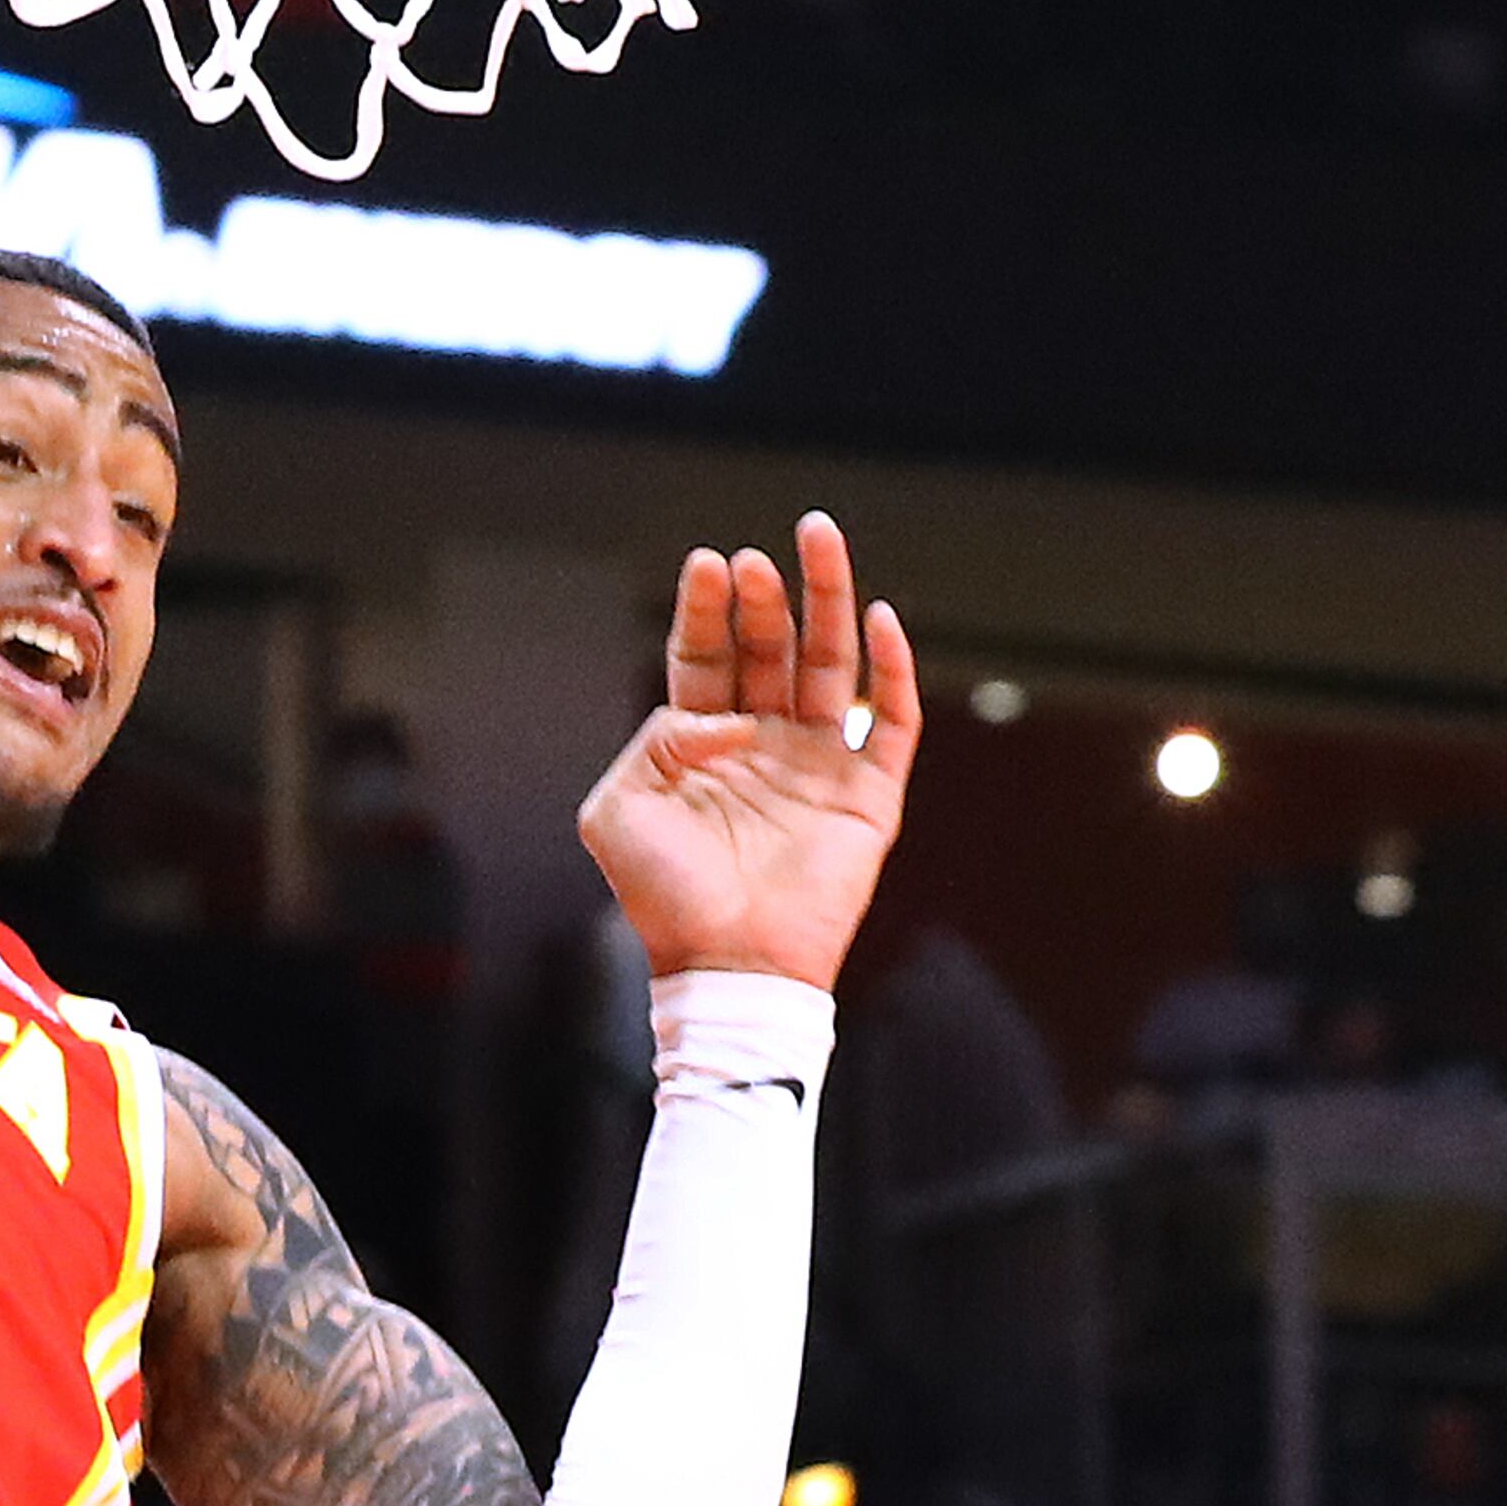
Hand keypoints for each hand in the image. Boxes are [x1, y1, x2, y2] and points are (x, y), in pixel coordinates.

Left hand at [575, 513, 919, 992]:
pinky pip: (890, 719)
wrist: (729, 965)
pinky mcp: (868, 794)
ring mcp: (819, 765)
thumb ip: (648, 742)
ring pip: (832, 662)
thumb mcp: (616, 812)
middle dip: (765, 597)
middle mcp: (764, 744)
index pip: (706, 656)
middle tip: (755, 561)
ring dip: (828, 599)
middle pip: (771, 646)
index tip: (710, 563)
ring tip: (818, 541)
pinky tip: (878, 618)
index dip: (708, 609)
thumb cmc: (665, 899)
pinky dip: (890, 667)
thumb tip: (714, 712)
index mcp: (701, 745)